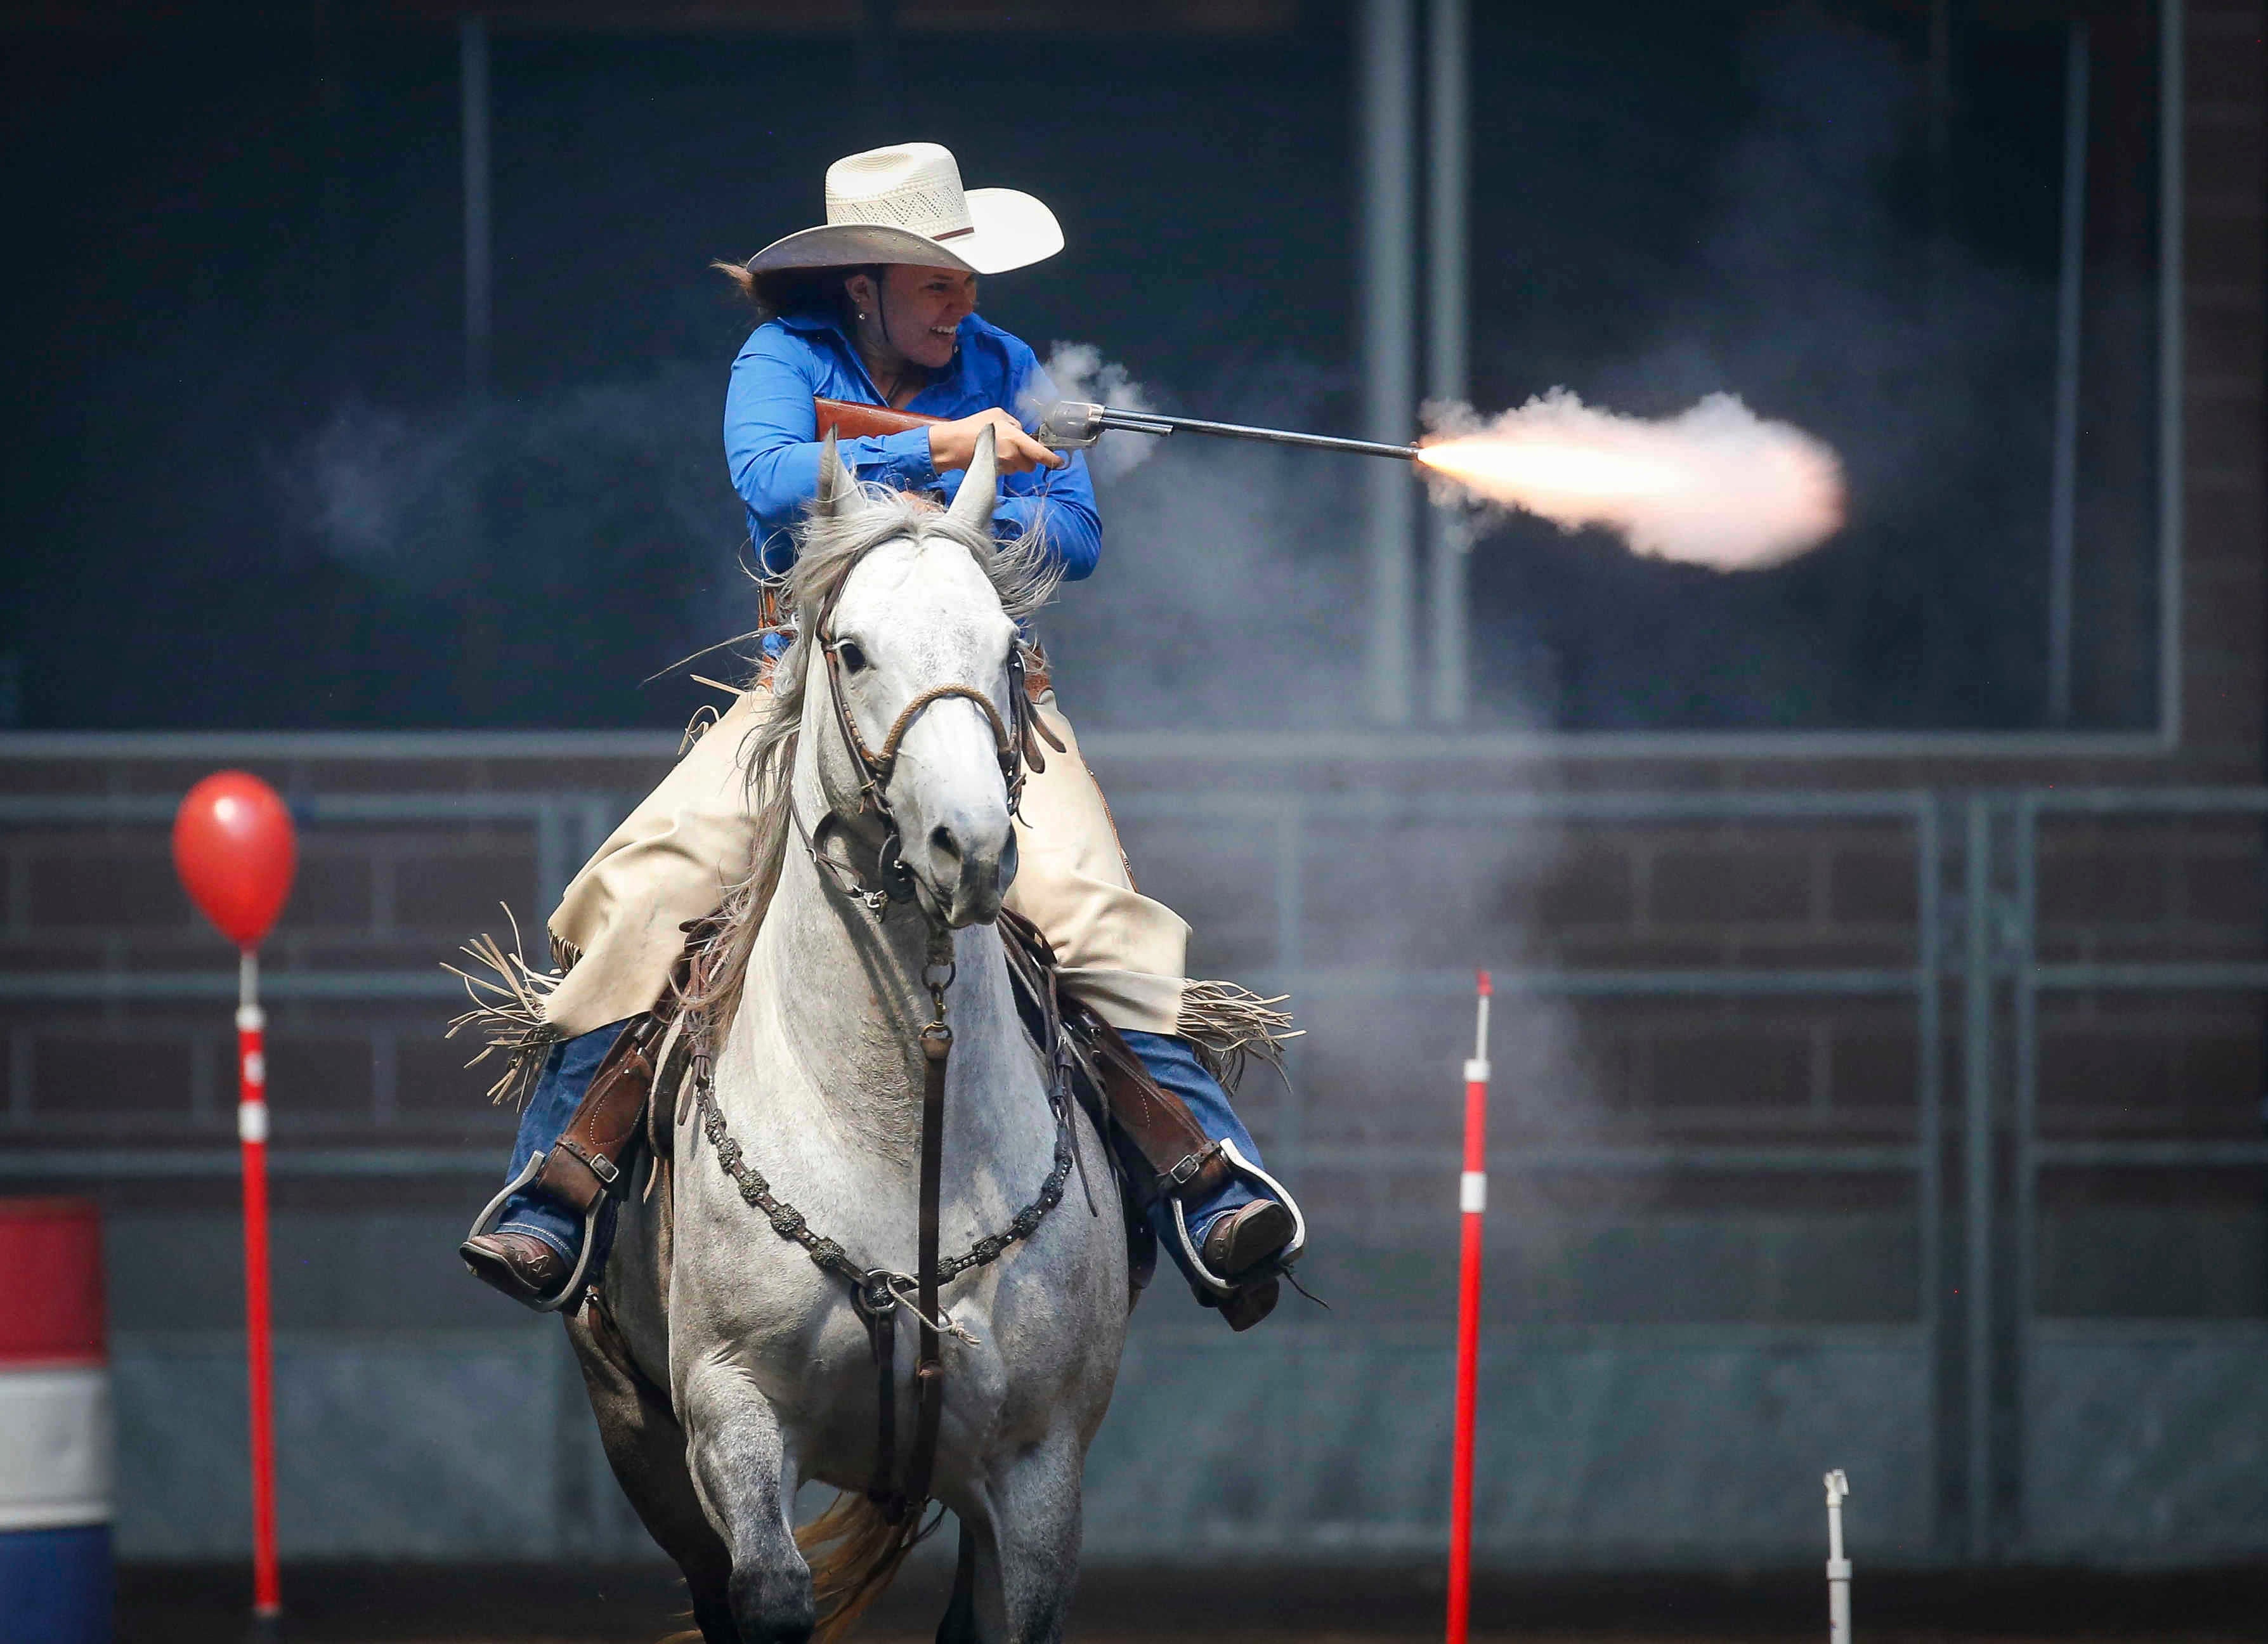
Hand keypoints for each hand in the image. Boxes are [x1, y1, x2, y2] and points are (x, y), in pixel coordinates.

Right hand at [928, 408, 1065, 475]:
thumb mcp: (997, 414)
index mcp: (1015, 439)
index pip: (1040, 453)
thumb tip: (1021, 433)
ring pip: (1017, 469)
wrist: (952, 445)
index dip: (1052, 459)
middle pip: (1030, 465)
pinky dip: (1002, 466)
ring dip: (1013, 462)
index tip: (1060, 462)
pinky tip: (990, 456)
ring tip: (997, 450)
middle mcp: (1012, 455)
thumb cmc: (973, 427)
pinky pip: (1005, 471)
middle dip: (1027, 459)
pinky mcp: (995, 473)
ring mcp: (1003, 467)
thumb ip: (1014, 424)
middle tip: (1016, 450)